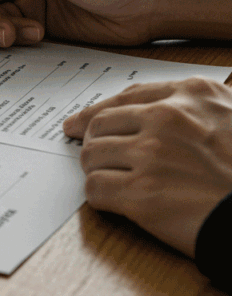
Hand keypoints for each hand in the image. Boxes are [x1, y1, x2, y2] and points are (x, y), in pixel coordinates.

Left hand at [63, 77, 231, 257]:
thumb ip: (193, 106)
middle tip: (94, 158)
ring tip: (110, 181)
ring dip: (95, 170)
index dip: (97, 111)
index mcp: (191, 94)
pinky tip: (113, 201)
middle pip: (101, 124)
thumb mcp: (230, 117)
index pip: (127, 96)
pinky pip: (95, 188)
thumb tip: (148, 110)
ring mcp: (153, 156)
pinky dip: (98, 196)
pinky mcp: (142, 195)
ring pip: (92, 155)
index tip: (79, 122)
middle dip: (93, 143)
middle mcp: (168, 119)